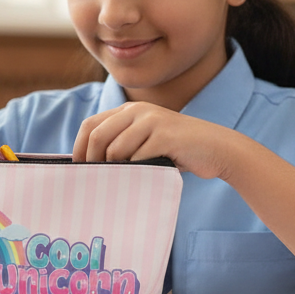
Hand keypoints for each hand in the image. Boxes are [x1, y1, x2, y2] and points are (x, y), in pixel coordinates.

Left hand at [72, 102, 234, 179]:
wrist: (216, 148)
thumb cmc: (177, 151)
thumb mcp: (145, 142)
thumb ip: (121, 145)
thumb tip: (86, 167)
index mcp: (129, 110)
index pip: (90, 125)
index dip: (78, 148)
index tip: (77, 170)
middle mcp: (137, 111)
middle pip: (97, 136)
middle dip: (91, 162)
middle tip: (94, 182)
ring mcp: (152, 121)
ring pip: (115, 150)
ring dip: (116, 170)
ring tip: (122, 183)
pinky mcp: (165, 135)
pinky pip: (137, 158)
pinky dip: (136, 172)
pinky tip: (142, 179)